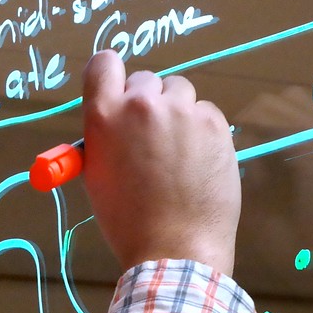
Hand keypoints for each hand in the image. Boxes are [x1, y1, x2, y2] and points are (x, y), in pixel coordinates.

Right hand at [79, 51, 240, 275]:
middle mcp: (142, 104)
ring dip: (177, 113)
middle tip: (152, 138)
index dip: (111, 75)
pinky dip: (202, 130)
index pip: (104, 64)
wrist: (176, 249)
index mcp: (104, 117)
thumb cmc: (128, 221)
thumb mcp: (98, 176)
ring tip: (178, 154)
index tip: (119, 91)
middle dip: (147, 103)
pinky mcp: (214, 123)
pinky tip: (199, 162)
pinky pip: (205, 112)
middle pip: (145, 80)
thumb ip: (103, 138)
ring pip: (179, 93)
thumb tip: (115, 121)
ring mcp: (182, 111)